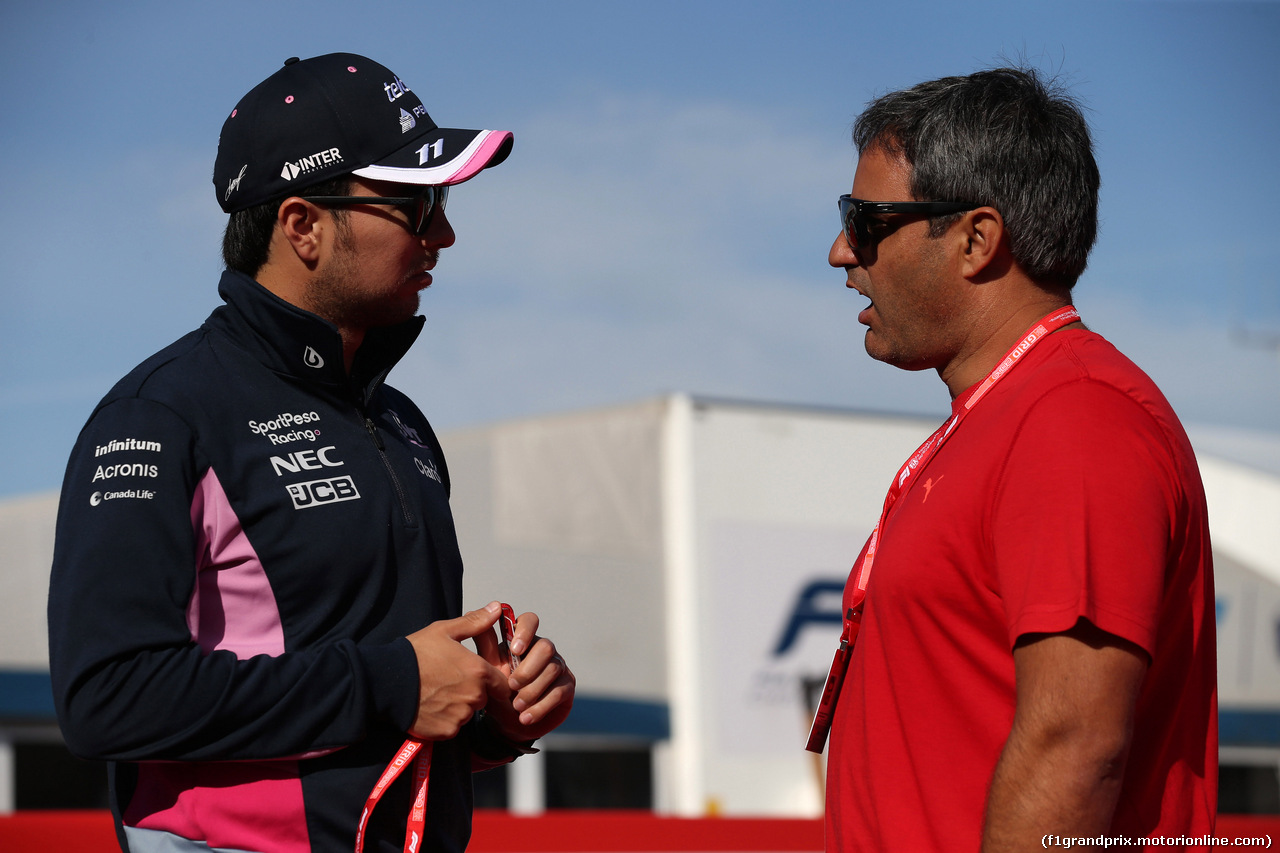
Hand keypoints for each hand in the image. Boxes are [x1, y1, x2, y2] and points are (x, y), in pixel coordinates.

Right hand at [404, 604, 507, 740]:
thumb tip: (497, 608)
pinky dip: (445, 720)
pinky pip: (453, 726)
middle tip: (448, 682)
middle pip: (483, 698)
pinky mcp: (446, 731)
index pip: (501, 683)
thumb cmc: (415, 655)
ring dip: (458, 706)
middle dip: (471, 692)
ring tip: (436, 693)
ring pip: (467, 713)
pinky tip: (430, 707)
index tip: (476, 677)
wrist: (386, 682)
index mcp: (478, 672)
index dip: (491, 680)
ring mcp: (460, 716)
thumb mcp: (444, 631)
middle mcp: (474, 696)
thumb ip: (475, 623)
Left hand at [475, 608, 575, 742]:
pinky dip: (540, 707)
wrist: (507, 723)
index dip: (525, 631)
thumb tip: (478, 613)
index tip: (515, 650)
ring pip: (553, 669)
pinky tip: (525, 717)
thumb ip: (484, 643)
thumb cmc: (497, 690)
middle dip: (528, 669)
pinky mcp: (567, 686)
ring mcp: (558, 666)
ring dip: (532, 691)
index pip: (530, 620)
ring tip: (516, 706)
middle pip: (546, 647)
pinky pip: (559, 692)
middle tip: (511, 686)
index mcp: (523, 640)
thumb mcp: (487, 669)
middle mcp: (543, 649)